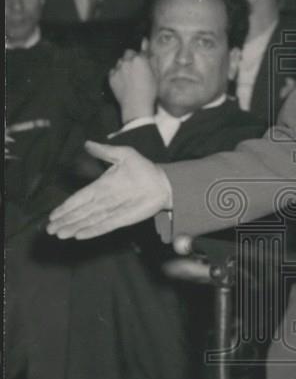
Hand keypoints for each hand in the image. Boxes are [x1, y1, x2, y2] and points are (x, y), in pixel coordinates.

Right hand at [46, 141, 171, 239]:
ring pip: (88, 221)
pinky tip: (79, 235)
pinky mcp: (122, 219)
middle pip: (80, 213)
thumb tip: (87, 143)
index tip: (52, 215)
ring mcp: (112, 211)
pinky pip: (104, 226)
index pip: (79, 198)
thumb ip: (105, 151)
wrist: (163, 182)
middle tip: (49, 229)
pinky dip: (92, 230)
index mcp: (101, 186)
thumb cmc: (144, 168)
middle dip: (65, 221)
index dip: (65, 207)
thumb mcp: (124, 155)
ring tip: (59, 234)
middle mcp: (103, 200)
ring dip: (74, 227)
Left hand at [109, 50, 157, 123]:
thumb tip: (147, 44)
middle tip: (137, 68)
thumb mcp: (156, 75)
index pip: (141, 51)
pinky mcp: (111, 77)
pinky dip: (118, 74)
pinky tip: (123, 82)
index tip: (144, 61)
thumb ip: (152, 59)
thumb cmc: (149, 91)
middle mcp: (126, 61)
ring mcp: (117, 69)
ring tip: (129, 76)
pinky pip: (114, 71)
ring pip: (120, 61)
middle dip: (132, 58)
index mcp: (139, 59)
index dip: (143, 56)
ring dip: (124, 65)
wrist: (136, 106)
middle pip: (128, 53)